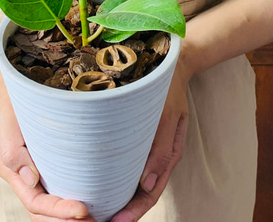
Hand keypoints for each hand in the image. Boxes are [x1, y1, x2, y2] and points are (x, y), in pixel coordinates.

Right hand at [0, 91, 96, 221]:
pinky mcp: (46, 158)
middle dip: (68, 221)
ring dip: (71, 215)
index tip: (83, 209)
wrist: (8, 84)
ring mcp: (35, 167)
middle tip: (96, 221)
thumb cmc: (8, 100)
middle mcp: (24, 173)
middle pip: (44, 210)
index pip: (35, 201)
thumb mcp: (5, 120)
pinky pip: (57, 184)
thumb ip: (13, 151)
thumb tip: (30, 179)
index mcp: (12, 168)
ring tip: (98, 217)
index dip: (58, 211)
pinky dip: (72, 195)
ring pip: (51, 201)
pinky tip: (92, 195)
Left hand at [110, 65, 189, 221]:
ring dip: (121, 197)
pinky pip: (131, 163)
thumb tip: (147, 185)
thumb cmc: (167, 89)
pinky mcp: (141, 138)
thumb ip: (160, 148)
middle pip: (142, 192)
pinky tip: (103, 180)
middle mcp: (158, 156)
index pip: (150, 192)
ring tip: (100, 210)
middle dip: (125, 211)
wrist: (171, 67)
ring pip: (136, 181)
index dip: (134, 210)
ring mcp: (150, 148)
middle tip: (102, 221)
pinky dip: (120, 176)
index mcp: (168, 154)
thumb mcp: (168, 115)